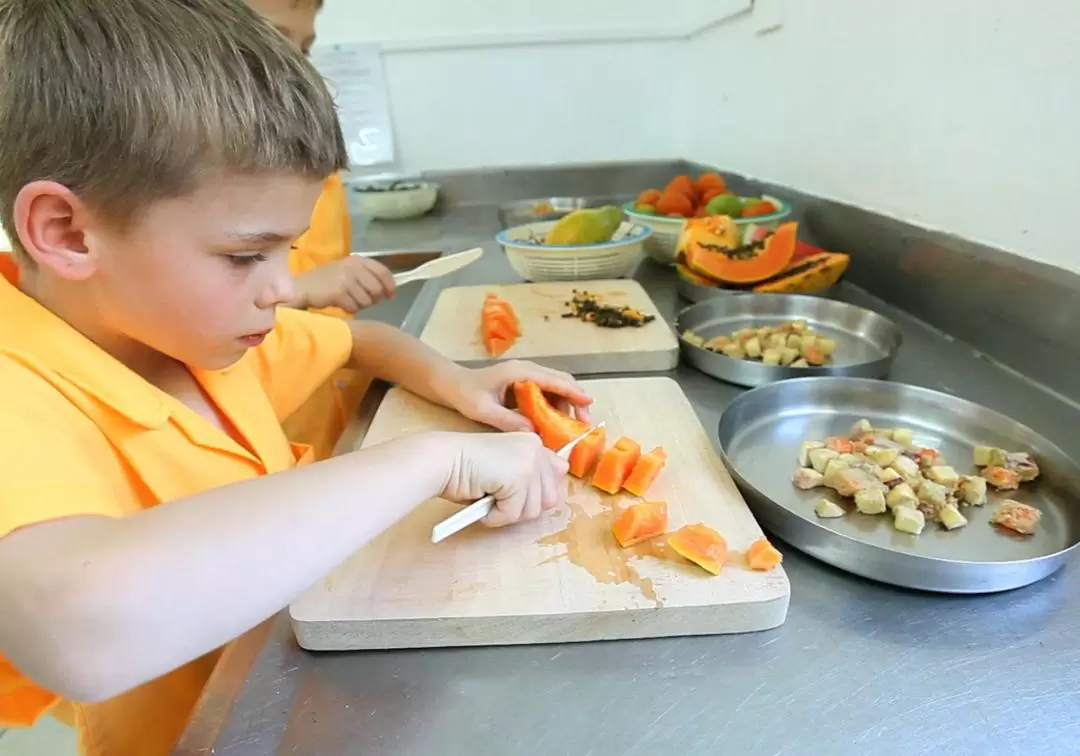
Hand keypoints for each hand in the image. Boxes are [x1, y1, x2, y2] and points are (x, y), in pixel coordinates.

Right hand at [293, 256, 395, 311]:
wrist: (301, 288)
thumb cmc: (325, 281)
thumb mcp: (346, 271)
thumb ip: (365, 276)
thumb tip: (387, 290)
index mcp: (356, 260)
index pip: (382, 271)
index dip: (390, 285)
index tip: (391, 295)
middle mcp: (352, 267)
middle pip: (377, 289)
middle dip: (373, 299)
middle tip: (363, 301)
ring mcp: (345, 279)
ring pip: (366, 300)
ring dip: (360, 305)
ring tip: (349, 301)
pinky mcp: (338, 292)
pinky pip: (354, 307)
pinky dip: (349, 309)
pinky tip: (341, 304)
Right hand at [438, 431, 568, 527]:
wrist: (442, 460)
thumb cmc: (466, 467)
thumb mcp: (506, 467)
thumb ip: (531, 473)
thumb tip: (559, 482)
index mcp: (534, 443)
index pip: (558, 475)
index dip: (535, 491)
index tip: (513, 490)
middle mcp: (536, 449)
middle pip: (549, 499)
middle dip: (523, 506)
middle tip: (498, 497)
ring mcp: (529, 463)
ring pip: (532, 511)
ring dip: (507, 513)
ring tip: (488, 496)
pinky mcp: (517, 479)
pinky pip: (512, 515)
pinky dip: (494, 517)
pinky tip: (480, 499)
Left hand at [439, 360, 592, 432]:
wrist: (451, 384)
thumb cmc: (465, 393)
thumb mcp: (483, 410)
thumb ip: (508, 420)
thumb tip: (534, 433)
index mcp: (520, 372)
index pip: (554, 380)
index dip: (573, 392)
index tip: (588, 403)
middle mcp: (527, 370)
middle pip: (561, 381)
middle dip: (576, 400)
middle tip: (585, 423)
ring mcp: (526, 376)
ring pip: (555, 388)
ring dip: (566, 406)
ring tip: (572, 428)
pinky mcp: (524, 385)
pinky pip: (546, 394)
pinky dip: (555, 407)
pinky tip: (555, 424)